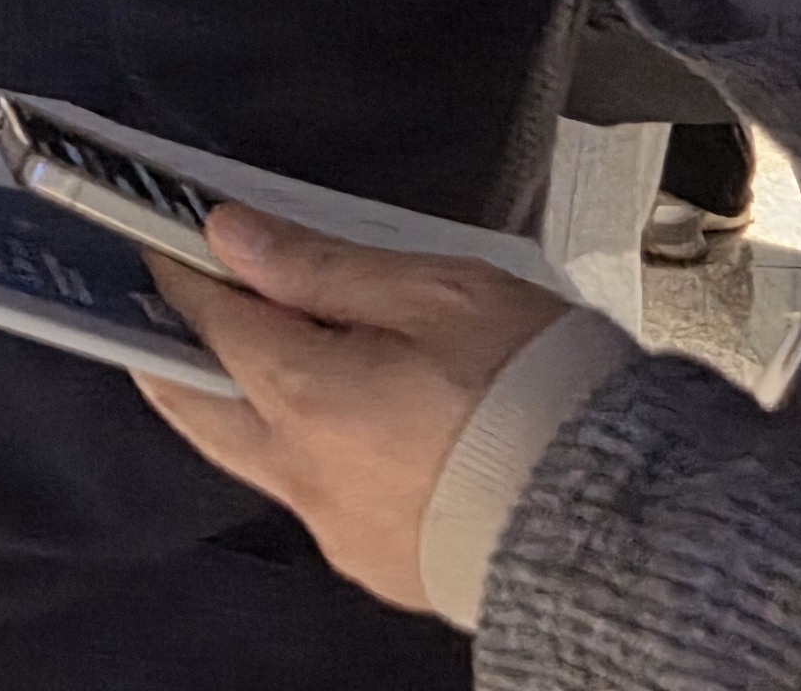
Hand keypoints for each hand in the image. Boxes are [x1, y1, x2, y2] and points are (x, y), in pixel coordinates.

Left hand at [138, 206, 570, 618]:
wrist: (634, 523)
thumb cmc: (546, 394)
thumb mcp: (439, 295)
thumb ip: (321, 266)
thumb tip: (231, 236)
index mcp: (306, 398)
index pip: (207, 322)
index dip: (182, 274)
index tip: (168, 244)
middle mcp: (304, 473)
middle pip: (194, 404)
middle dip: (170, 350)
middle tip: (166, 309)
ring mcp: (338, 528)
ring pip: (247, 457)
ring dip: (233, 406)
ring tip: (244, 358)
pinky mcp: (381, 565)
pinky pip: (310, 499)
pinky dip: (299, 453)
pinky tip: (329, 424)